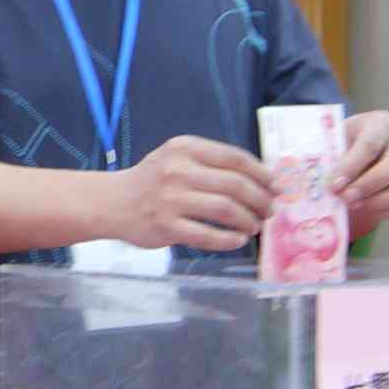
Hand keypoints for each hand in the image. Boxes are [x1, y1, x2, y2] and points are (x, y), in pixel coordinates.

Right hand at [112, 135, 276, 251]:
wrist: (112, 202)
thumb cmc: (154, 180)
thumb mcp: (178, 158)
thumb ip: (212, 164)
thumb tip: (262, 180)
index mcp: (185, 148)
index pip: (235, 158)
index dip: (262, 173)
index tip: (276, 186)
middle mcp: (178, 170)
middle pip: (235, 185)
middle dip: (260, 200)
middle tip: (270, 210)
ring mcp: (171, 199)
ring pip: (225, 210)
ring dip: (248, 220)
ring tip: (255, 226)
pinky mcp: (166, 226)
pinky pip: (208, 235)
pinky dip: (229, 240)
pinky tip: (238, 240)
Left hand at [332, 110, 388, 234]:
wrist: (353, 154)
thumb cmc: (341, 144)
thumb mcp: (331, 139)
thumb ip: (325, 155)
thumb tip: (317, 179)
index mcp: (381, 123)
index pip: (370, 144)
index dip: (352, 166)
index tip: (334, 184)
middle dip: (367, 186)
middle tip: (344, 199)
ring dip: (376, 203)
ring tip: (351, 206)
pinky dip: (382, 213)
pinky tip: (362, 211)